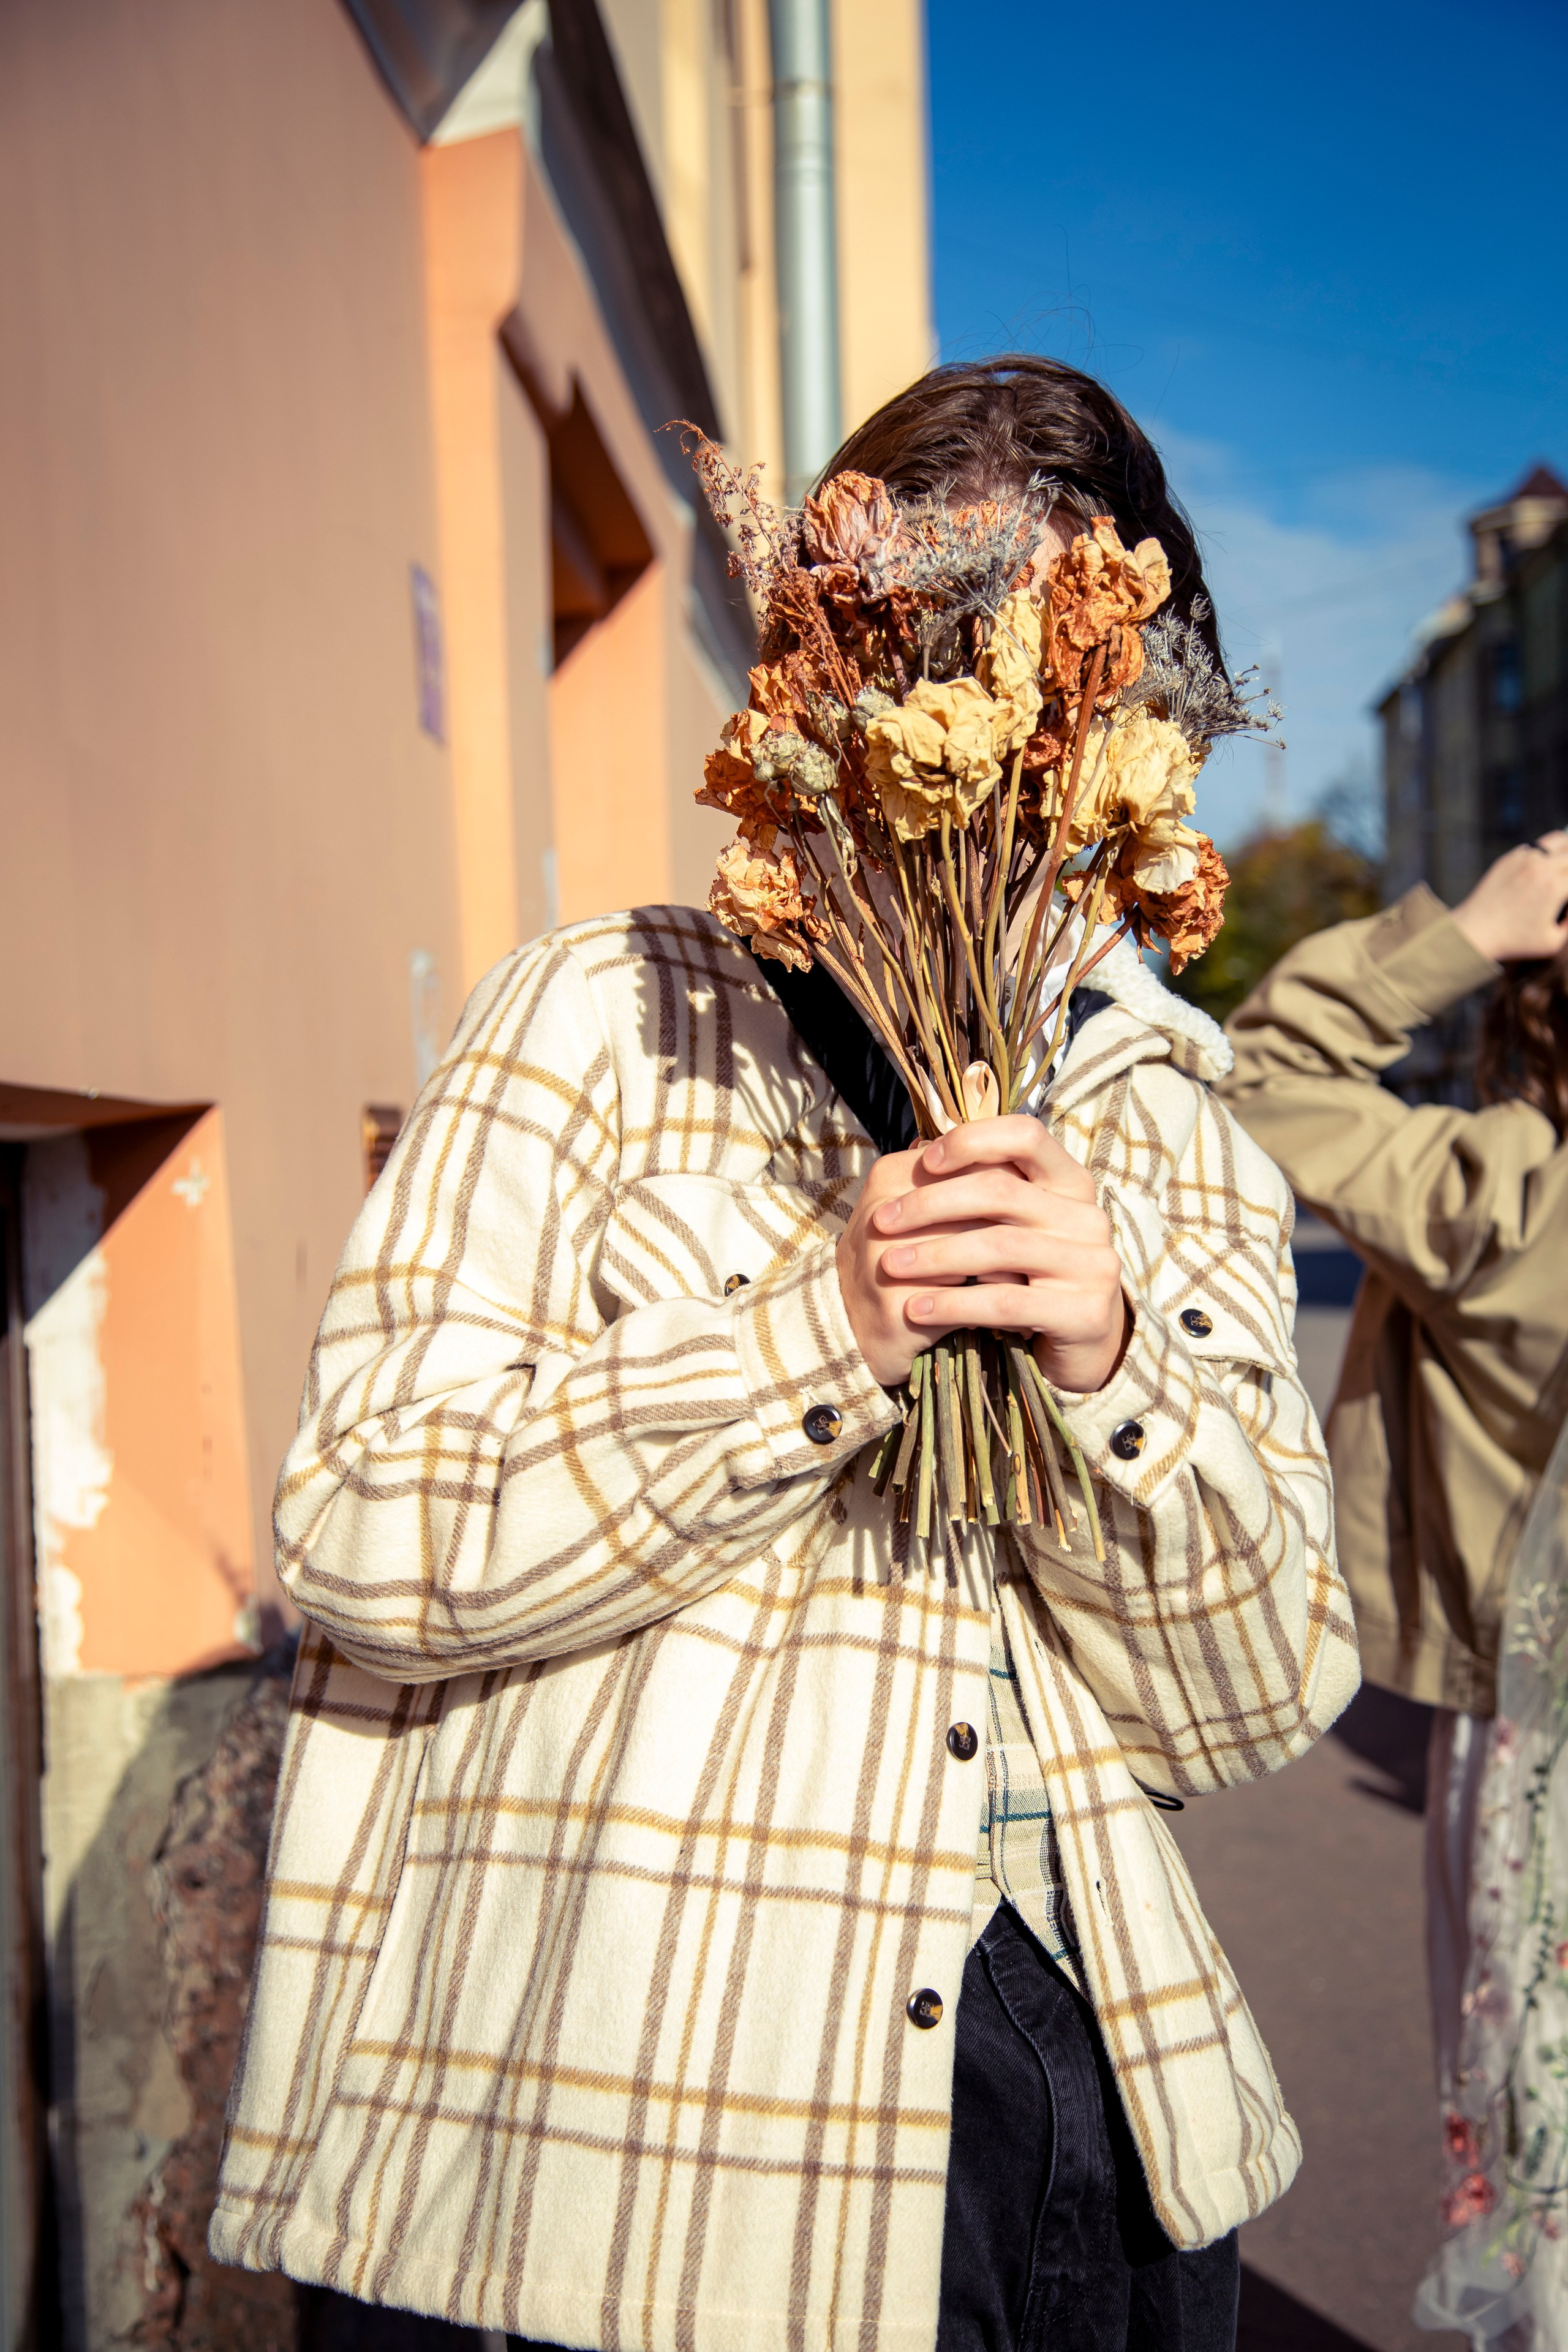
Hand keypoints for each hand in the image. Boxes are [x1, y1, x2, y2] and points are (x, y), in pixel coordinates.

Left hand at [835, 1116, 1128, 1393]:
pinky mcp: (1084, 1312)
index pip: (1026, 1135)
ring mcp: (1092, 1265)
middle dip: (931, 1204)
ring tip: (890, 1265)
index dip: (973, 1141)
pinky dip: (953, 1303)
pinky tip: (917, 1308)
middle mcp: (1088, 1217)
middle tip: (881, 1221)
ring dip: (934, 1255)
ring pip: (999, 1246)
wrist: (1079, 1347)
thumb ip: (981, 1190)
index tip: (926, 1162)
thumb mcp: (1012, 1226)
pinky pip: (1005, 1302)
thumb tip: (919, 1151)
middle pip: (1001, 1191)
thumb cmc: (1030, 1277)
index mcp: (1071, 1183)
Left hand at [1452, 833, 1567, 962]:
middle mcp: (1541, 868)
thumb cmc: (1514, 941)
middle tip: (1566, 880)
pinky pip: (1534, 848)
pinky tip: (1543, 863)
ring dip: (1564, 850)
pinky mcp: (1509, 858)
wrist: (1476, 931)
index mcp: (1555, 887)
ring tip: (1564, 860)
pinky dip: (1543, 853)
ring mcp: (1524, 860)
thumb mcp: (1552, 942)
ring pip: (1557, 840)